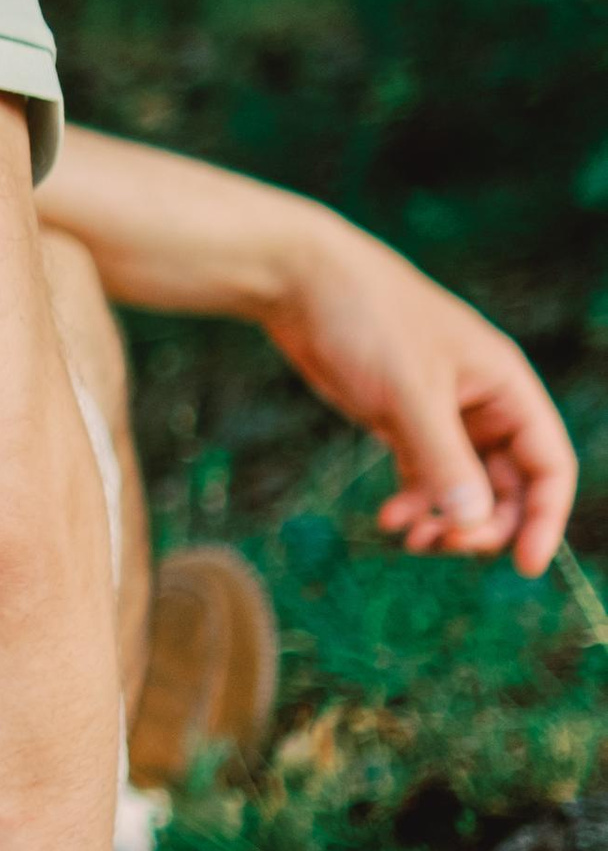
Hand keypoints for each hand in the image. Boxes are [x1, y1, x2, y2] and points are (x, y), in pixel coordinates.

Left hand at [261, 222, 575, 574]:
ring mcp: (442, 414)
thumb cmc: (368, 319)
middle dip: (484, 524)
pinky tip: (390, 519)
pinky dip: (415, 503)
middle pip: (508, 485)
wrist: (301, 283)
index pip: (548, 463)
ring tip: (411, 539)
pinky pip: (424, 477)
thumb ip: (443, 458)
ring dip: (446, 521)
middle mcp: (482, 402)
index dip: (545, 517)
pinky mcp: (402, 420)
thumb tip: (474, 521)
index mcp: (505, 385)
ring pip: (464, 487)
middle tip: (445, 545)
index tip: (525, 566)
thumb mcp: (410, 393)